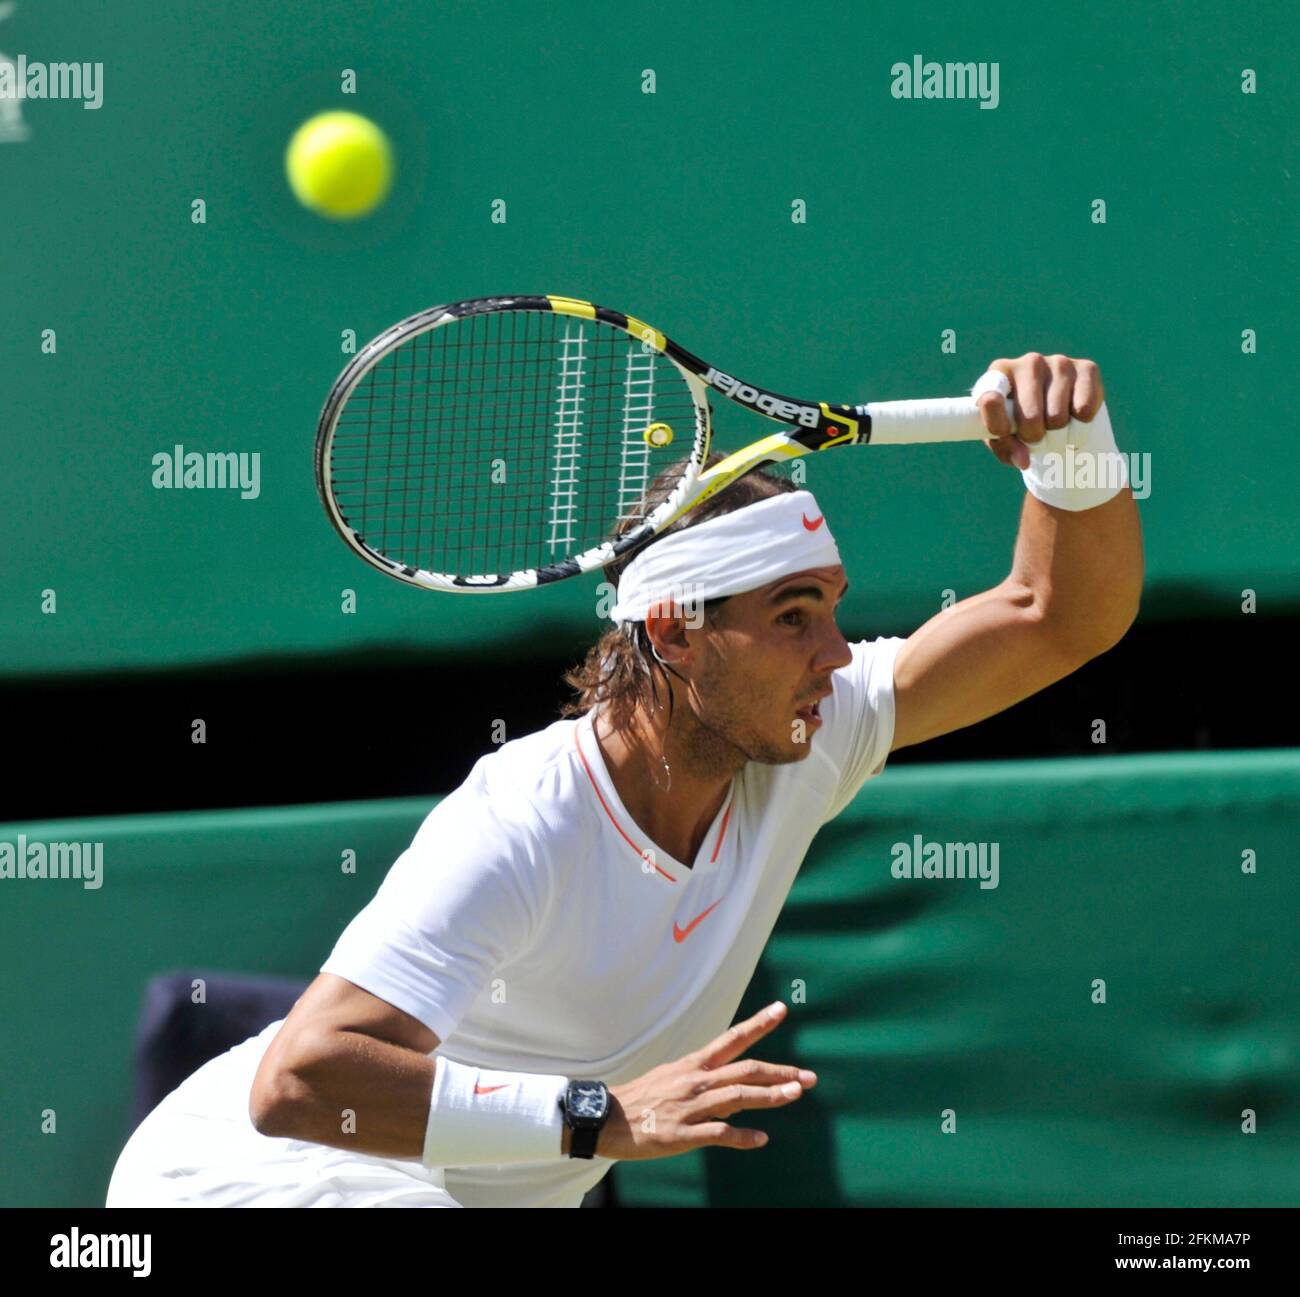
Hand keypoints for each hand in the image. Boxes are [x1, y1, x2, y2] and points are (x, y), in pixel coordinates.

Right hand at [595, 1001, 815, 1160]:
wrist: (607, 1118)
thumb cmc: (642, 1098)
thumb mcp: (672, 1076)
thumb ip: (702, 1075)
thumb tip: (729, 1076)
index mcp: (694, 1064)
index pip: (732, 1038)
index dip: (758, 1023)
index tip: (781, 1009)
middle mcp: (696, 1080)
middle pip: (745, 1070)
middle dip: (780, 1072)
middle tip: (809, 1077)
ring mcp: (690, 1107)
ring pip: (737, 1095)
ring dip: (769, 1096)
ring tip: (796, 1094)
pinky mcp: (683, 1134)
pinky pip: (718, 1132)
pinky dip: (742, 1135)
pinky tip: (761, 1138)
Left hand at [976, 352, 1105, 470]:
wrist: (1055, 408)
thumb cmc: (1020, 423)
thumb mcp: (1004, 438)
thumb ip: (1007, 449)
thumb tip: (1024, 461)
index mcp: (999, 373)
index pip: (990, 399)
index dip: (997, 424)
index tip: (1003, 434)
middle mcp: (1029, 362)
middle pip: (1030, 416)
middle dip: (1033, 436)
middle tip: (1034, 436)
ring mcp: (1059, 363)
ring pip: (1058, 417)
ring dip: (1057, 433)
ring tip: (1053, 426)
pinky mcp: (1087, 368)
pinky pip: (1084, 410)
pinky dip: (1080, 425)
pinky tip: (1073, 416)